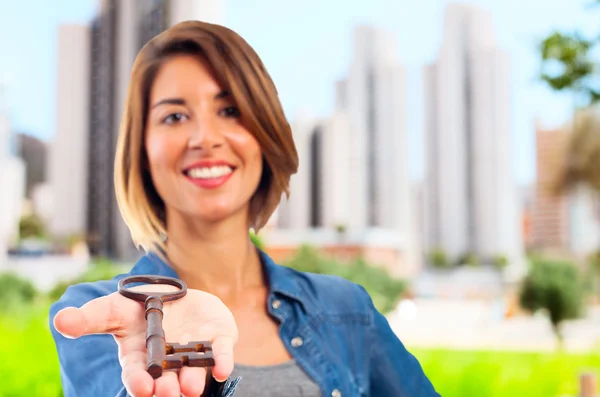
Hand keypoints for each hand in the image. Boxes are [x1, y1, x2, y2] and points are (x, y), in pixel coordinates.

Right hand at [53, 284, 237, 396]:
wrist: (174, 295)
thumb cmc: (138, 308)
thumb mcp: (112, 309)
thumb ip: (89, 318)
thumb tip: (60, 320)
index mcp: (140, 358)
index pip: (137, 374)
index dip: (139, 382)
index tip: (141, 387)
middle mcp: (167, 360)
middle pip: (166, 379)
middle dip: (166, 387)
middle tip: (168, 392)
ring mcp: (193, 351)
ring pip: (193, 371)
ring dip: (192, 380)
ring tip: (190, 388)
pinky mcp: (216, 340)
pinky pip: (220, 353)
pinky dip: (222, 361)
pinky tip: (223, 370)